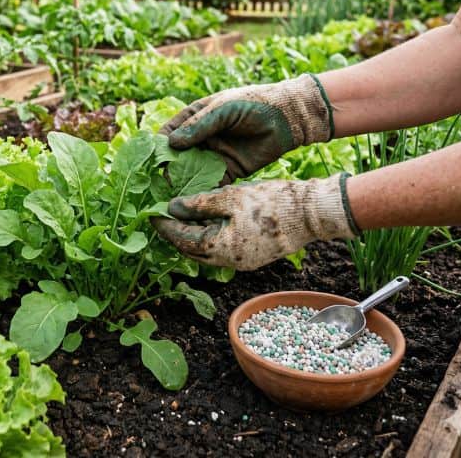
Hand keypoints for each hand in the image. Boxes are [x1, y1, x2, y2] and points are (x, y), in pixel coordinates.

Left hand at [152, 174, 357, 269]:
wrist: (309, 214)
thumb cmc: (271, 203)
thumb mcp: (230, 197)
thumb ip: (198, 204)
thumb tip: (171, 207)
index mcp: (220, 248)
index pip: (182, 239)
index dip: (165, 225)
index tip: (151, 213)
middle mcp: (228, 262)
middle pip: (191, 250)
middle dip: (175, 234)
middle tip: (161, 216)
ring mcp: (241, 262)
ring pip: (206, 252)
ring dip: (192, 236)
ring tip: (180, 217)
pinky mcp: (251, 257)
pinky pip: (222, 250)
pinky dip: (209, 237)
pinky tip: (205, 221)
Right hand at [161, 74, 331, 181]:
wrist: (288, 118)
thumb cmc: (254, 104)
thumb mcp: (224, 110)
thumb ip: (199, 125)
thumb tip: (171, 143)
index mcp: (195, 118)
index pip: (169, 133)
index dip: (158, 146)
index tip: (149, 161)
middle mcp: (201, 139)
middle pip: (177, 157)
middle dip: (167, 171)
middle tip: (156, 185)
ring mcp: (214, 156)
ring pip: (192, 173)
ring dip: (182, 184)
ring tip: (170, 198)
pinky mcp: (230, 172)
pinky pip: (212, 184)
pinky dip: (202, 193)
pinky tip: (193, 203)